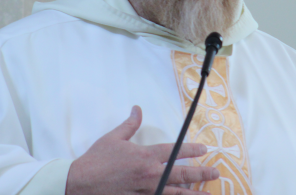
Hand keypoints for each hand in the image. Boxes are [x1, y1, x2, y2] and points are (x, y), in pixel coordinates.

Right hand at [65, 106, 219, 194]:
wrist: (80, 183)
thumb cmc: (96, 160)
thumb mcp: (113, 138)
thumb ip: (130, 124)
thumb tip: (137, 109)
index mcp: (145, 156)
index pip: (175, 151)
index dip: (192, 150)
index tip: (205, 150)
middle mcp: (150, 175)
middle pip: (182, 174)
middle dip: (201, 173)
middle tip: (215, 172)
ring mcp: (146, 191)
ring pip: (175, 193)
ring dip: (193, 193)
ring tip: (208, 194)